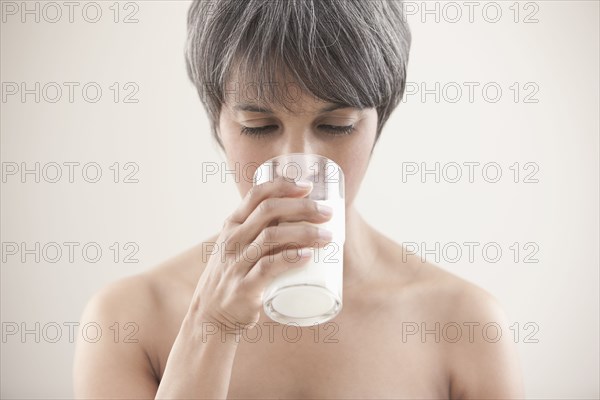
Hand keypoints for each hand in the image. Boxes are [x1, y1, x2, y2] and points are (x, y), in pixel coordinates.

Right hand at [187, 176, 333, 333]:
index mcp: (232, 225)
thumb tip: (302, 218)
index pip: (257, 194)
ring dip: (304, 232)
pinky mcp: (244, 288)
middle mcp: (232, 240)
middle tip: (328, 213)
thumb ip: (261, 232)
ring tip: (328, 236)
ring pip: (272, 237)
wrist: (211, 316)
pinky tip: (308, 256)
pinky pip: (268, 267)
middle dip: (302, 207)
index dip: (284, 186)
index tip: (309, 186)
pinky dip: (290, 259)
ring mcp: (236, 263)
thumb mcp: (239, 247)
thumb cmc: (235, 276)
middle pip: (269, 211)